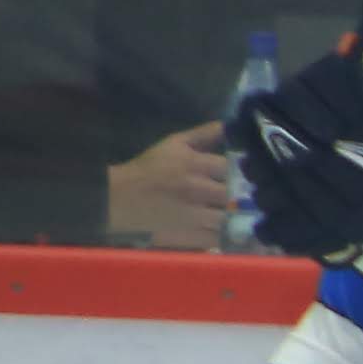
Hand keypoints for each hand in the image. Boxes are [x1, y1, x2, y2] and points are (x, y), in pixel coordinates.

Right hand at [105, 122, 236, 249]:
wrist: (120, 197)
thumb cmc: (150, 168)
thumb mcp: (175, 143)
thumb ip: (205, 133)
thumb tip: (230, 124)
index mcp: (193, 164)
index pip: (229, 168)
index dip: (238, 172)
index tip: (241, 175)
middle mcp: (196, 190)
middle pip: (232, 195)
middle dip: (239, 196)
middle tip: (242, 197)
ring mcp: (193, 216)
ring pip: (228, 219)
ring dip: (234, 218)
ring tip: (237, 215)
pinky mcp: (188, 236)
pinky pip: (216, 239)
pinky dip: (224, 236)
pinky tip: (227, 231)